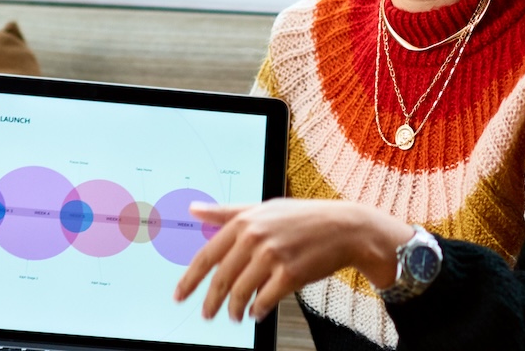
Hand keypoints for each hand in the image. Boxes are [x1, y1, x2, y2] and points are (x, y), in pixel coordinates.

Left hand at [173, 199, 413, 321]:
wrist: (345, 228)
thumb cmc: (303, 218)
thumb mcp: (263, 207)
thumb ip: (226, 212)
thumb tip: (193, 210)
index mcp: (244, 221)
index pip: (207, 255)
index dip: (190, 279)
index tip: (180, 295)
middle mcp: (255, 238)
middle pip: (221, 279)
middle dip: (211, 301)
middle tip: (206, 314)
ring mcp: (273, 256)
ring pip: (241, 293)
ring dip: (235, 310)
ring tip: (235, 316)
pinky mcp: (290, 274)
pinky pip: (264, 300)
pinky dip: (257, 311)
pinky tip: (256, 313)